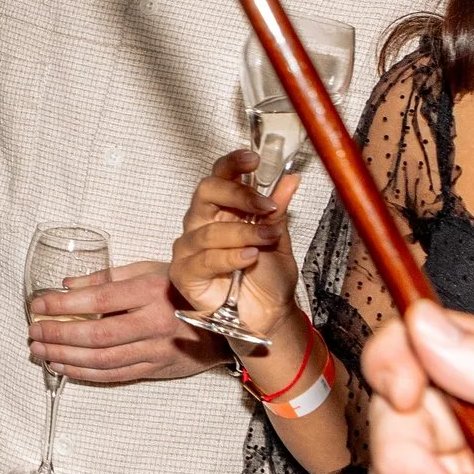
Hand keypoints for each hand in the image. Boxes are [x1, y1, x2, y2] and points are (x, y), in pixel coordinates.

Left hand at [28, 259, 218, 382]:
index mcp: (150, 291)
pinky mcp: (158, 370)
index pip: (99, 300)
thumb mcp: (150, 270)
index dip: (64, 304)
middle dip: (58, 335)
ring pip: (102, 360)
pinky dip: (85, 373)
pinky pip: (115, 376)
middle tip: (33, 332)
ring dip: (65, 357)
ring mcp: (157, 350)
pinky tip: (63, 367)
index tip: (38, 304)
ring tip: (40, 351)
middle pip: (96, 335)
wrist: (227, 320)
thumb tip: (67, 284)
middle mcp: (154, 323)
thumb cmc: (184, 288)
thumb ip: (108, 278)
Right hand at [170, 151, 304, 332]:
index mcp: (222, 209)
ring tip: (267, 239)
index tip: (253, 159)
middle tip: (265, 206)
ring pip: (210, 230)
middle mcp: (201, 223)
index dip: (232, 164)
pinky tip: (249, 258)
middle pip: (206, 192)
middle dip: (237, 194)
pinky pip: (203, 259)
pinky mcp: (184, 273)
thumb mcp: (278, 237)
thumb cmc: (267, 276)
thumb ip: (277, 208)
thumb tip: (289, 178)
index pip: (219, 176)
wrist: (269, 314)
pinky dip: (229, 257)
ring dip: (244, 233)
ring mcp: (189, 248)